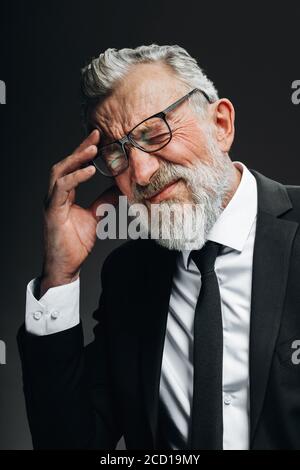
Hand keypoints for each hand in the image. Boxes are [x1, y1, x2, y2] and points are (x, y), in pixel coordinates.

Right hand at [40, 129, 119, 296]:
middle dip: (80, 149)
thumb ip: (104, 202)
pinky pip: (61, 189)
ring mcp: (52, 203)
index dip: (84, 152)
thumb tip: (120, 189)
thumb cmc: (75, 244)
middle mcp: (56, 195)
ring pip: (59, 172)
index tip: (99, 139)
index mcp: (65, 195)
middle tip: (96, 135)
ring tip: (92, 149)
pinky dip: (76, 178)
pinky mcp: (52, 212)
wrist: (65, 266)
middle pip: (65, 164)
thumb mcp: (96, 218)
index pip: (74, 168)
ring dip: (76, 159)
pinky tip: (89, 170)